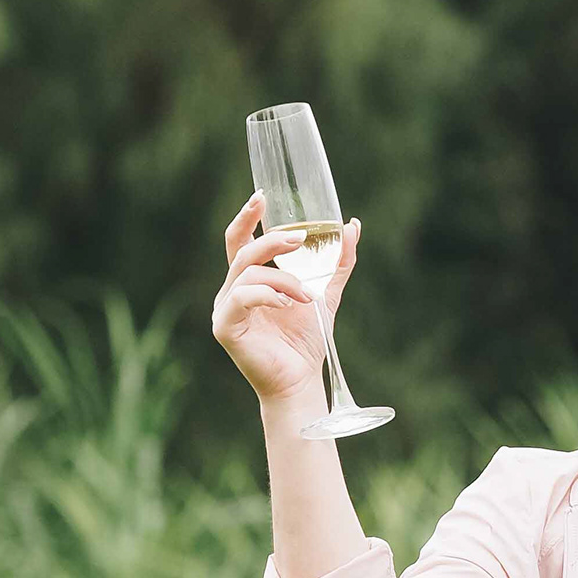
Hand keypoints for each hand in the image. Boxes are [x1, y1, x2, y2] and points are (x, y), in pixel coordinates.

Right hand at [212, 192, 359, 403]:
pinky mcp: (225, 327)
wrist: (301, 381)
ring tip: (306, 296)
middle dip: (271, 240)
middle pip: (242, 251)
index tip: (262, 197)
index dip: (247, 217)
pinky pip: (241, 298)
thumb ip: (338, 262)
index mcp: (250, 280)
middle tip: (300, 239)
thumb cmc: (307, 340)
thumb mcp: (326, 293)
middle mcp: (232, 291)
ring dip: (283, 279)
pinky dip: (267, 294)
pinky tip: (287, 303)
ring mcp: (224, 308)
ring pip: (247, 274)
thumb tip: (352, 225)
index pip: (240, 240)